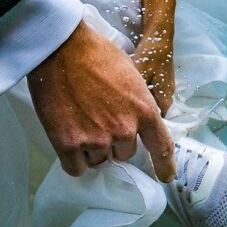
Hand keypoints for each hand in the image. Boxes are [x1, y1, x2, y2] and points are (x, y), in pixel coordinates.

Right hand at [26, 19, 175, 181]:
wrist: (60, 48)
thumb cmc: (95, 54)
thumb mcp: (131, 76)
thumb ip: (137, 104)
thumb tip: (134, 126)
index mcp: (144, 110)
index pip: (161, 147)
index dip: (164, 166)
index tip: (165, 177)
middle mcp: (124, 130)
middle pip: (123, 154)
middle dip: (112, 142)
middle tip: (96, 120)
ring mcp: (96, 139)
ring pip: (98, 160)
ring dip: (90, 149)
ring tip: (78, 121)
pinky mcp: (69, 144)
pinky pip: (76, 168)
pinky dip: (73, 159)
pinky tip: (67, 138)